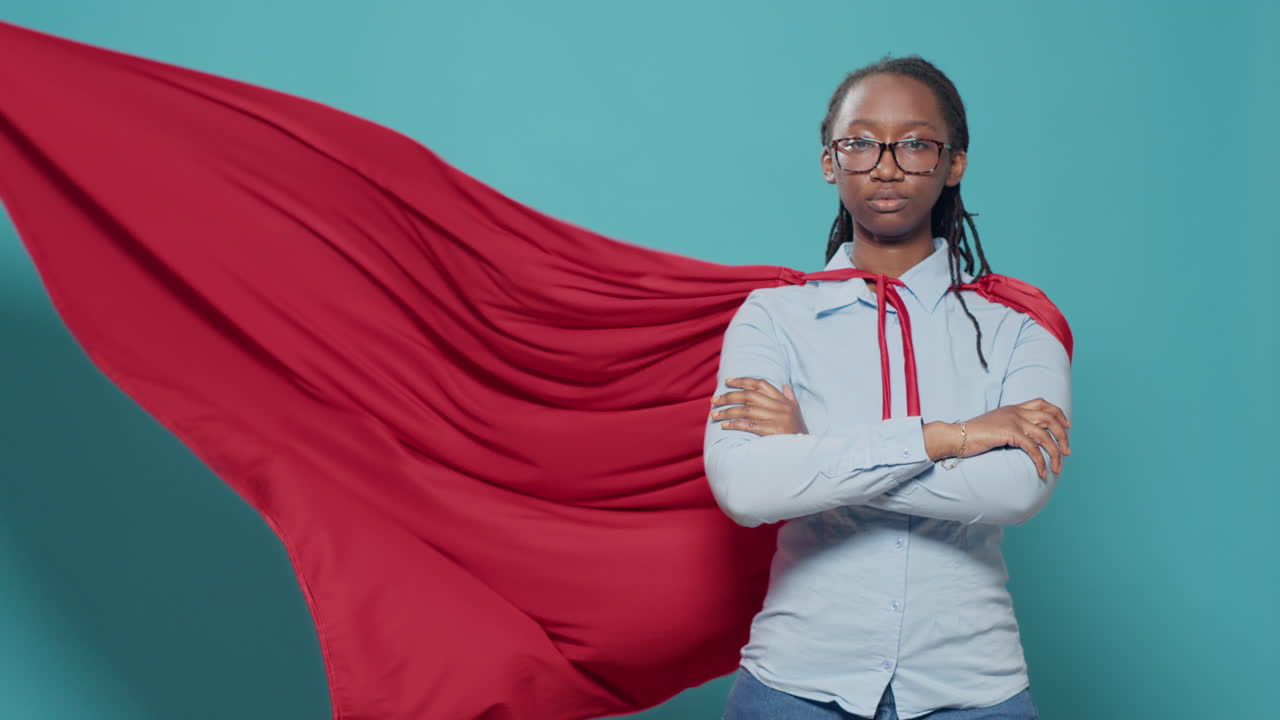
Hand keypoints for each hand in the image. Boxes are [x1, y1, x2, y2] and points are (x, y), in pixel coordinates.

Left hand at [710, 378, 807, 435]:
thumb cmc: (798, 432)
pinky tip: (724, 426)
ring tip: (714, 414)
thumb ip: (790, 398)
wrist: (806, 451)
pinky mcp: (772, 431)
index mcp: (783, 400)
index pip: (760, 384)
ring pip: (746, 410)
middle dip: (729, 397)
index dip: (742, 381)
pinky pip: (748, 425)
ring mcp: (776, 419)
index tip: (727, 381)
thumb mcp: (796, 412)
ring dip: (727, 411)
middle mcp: (779, 407)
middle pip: (749, 396)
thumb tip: (785, 385)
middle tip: (714, 400)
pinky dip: (734, 424)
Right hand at [946, 397, 1071, 478]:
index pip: (1042, 403)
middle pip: (1050, 418)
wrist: (955, 436)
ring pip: (1045, 435)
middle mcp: (1015, 412)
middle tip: (1067, 452)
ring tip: (1057, 468)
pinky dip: (1040, 462)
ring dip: (1054, 453)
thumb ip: (1009, 427)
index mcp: (1013, 408)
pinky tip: (1041, 472)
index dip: (1058, 413)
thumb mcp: (994, 426)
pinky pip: (1033, 448)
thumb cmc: (971, 436)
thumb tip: (1023, 439)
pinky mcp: (1009, 433)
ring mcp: (1013, 421)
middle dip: (1063, 436)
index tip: (1067, 426)